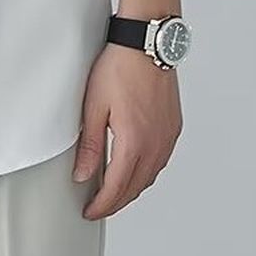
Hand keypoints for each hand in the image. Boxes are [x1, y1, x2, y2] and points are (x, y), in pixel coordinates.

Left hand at [72, 43, 182, 219]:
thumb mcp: (94, 105)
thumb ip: (89, 144)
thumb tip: (83, 174)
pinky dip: (145, 171)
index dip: (102, 204)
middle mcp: (156, 144)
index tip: (90, 211)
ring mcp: (167, 136)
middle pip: (135, 187)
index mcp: (134, 142)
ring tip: (113, 190)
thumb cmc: (120, 66)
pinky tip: (134, 167)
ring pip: (150, 176)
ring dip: (132, 188)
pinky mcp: (173, 126)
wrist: (146, 43)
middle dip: (116, 202)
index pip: (117, 188)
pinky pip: (160, 160)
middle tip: (98, 206)